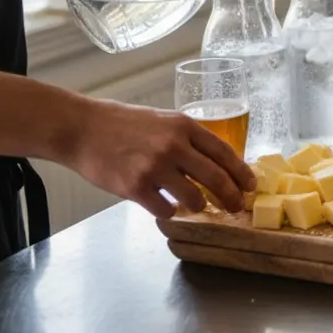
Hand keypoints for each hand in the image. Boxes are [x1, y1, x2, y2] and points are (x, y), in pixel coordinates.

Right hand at [62, 100, 254, 217]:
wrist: (81, 128)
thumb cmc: (122, 124)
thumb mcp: (163, 120)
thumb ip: (188, 139)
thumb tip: (216, 162)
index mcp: (184, 126)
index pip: (225, 153)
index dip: (242, 173)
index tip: (250, 186)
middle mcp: (174, 146)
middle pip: (217, 179)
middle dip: (232, 197)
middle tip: (236, 207)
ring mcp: (155, 167)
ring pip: (195, 199)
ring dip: (199, 206)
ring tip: (195, 205)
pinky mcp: (135, 187)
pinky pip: (166, 209)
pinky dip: (170, 211)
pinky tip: (166, 206)